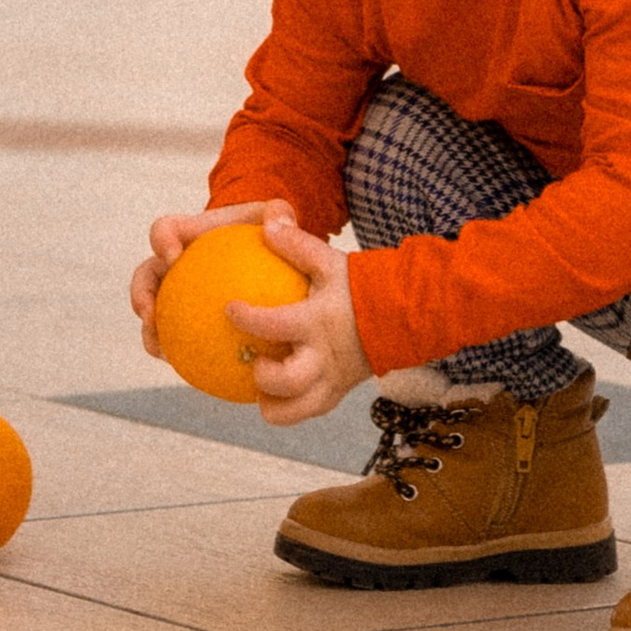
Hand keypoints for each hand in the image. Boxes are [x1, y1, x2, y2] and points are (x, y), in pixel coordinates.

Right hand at [129, 196, 300, 355]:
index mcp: (186, 236)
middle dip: (140, 294)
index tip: (173, 255)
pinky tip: (199, 374)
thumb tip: (279, 218)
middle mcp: (172, 266)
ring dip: (150, 333)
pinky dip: (184, 357)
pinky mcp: (185, 323)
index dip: (161, 240)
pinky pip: (181, 343)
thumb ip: (277, 213)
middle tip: (150, 314)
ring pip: (153, 316)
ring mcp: (174, 295)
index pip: (165, 231)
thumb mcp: (271, 220)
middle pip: (145, 278)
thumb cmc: (261, 235)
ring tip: (162, 351)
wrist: (258, 257)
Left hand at [229, 218, 371, 424]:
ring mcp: (332, 379)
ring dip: (273, 403)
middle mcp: (324, 356)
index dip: (247, 318)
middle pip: (290, 381)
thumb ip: (296, 243)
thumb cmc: (359, 285)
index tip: (230, 308)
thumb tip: (266, 220)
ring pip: (298, 408)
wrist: (400, 314)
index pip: (275, 324)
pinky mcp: (338, 393)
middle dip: (264, 377)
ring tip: (260, 388)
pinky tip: (274, 395)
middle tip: (253, 362)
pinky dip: (289, 408)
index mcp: (318, 322)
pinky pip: (309, 410)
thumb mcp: (328, 260)